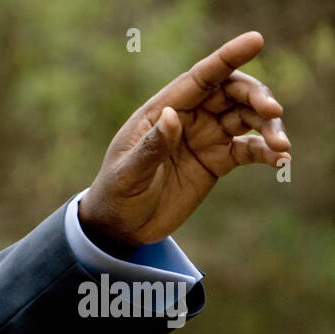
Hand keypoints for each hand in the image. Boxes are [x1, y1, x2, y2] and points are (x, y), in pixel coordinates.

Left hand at [79, 31, 290, 250]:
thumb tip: (172, 114)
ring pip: (246, 118)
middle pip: (232, 92)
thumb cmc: (117, 195)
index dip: (227, 57)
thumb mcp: (129, 173)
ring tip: (281, 146)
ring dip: (268, 126)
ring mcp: (206, 137)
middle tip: (272, 112)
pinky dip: (267, 152)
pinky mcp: (218, 160)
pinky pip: (249, 149)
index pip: (200, 78)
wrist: (123, 227)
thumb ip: (151, 147)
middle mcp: (188, 118)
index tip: (256, 41)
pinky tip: (281, 160)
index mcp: (162, 111)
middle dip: (256, 96)